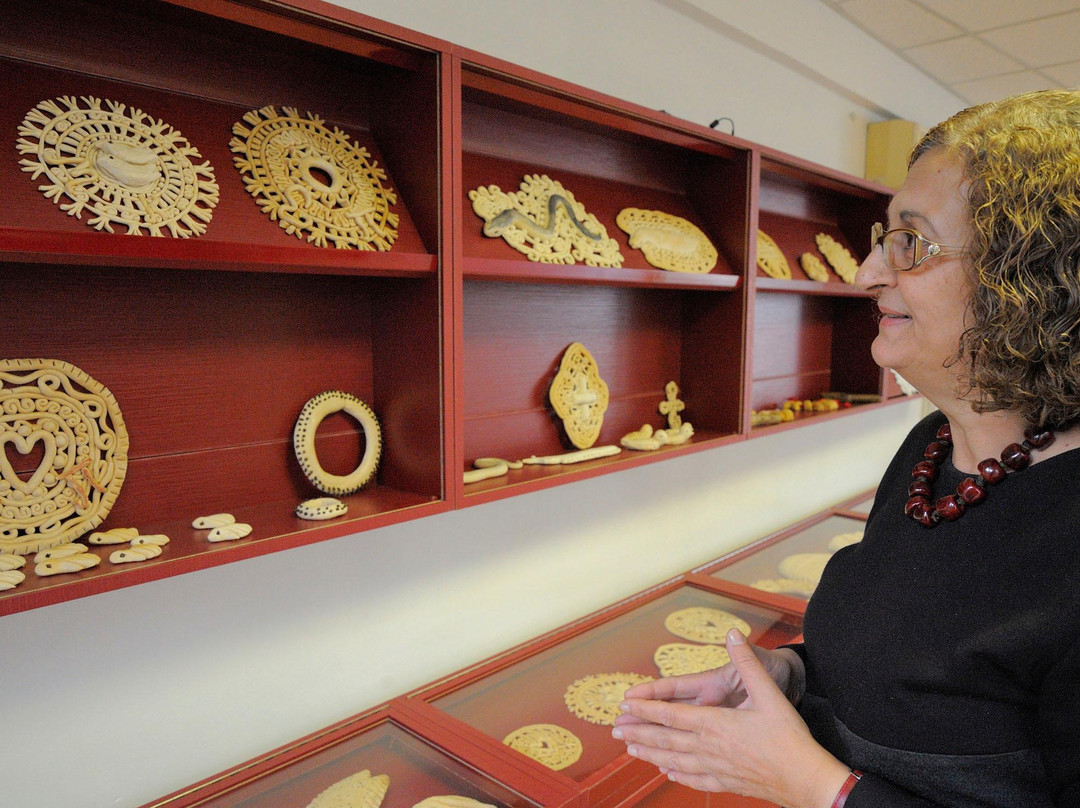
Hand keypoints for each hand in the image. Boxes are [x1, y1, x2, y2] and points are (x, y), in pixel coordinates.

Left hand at [612, 630, 848, 806]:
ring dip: (650, 753)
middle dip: (638, 733)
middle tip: (616, 730)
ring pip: (674, 761)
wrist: (806, 779)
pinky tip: (667, 773)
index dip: (646, 709)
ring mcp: (716, 767)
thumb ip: (747, 661)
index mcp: (715, 724)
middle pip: (665, 739)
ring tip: (631, 751)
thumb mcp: (768, 693)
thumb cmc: (789, 737)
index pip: (671, 715)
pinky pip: (694, 779)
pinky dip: (677, 774)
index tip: (625, 706)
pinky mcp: (727, 782)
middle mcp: (709, 747)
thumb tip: (733, 633)